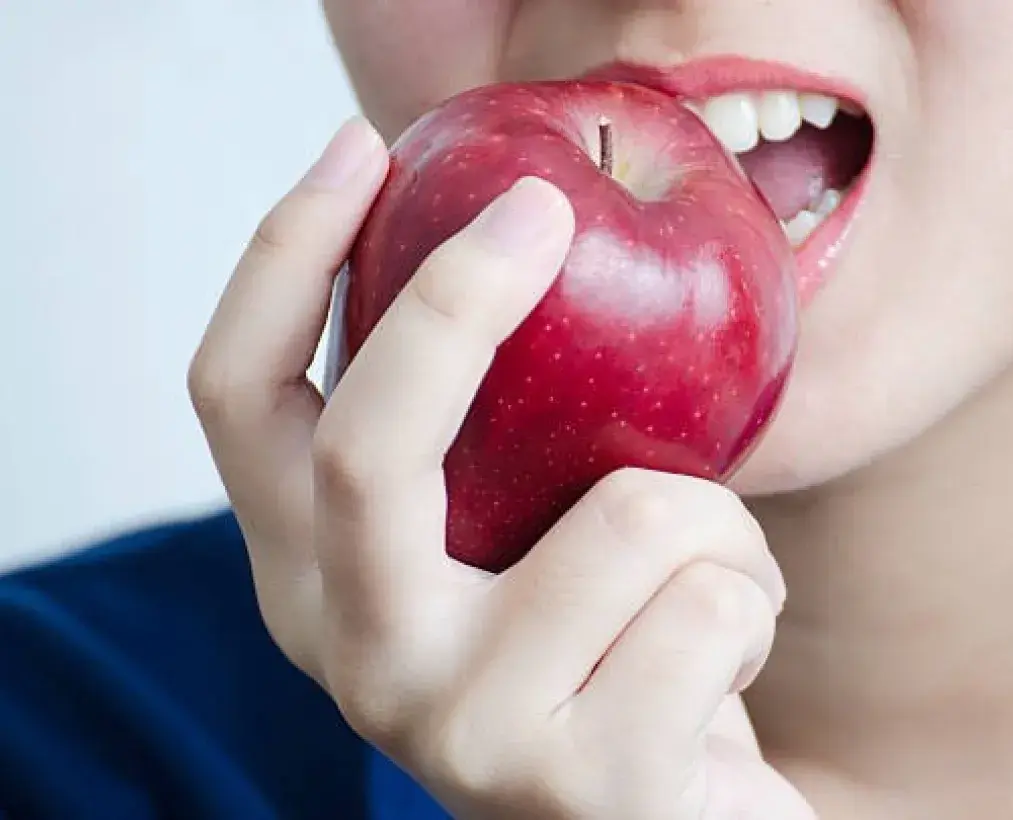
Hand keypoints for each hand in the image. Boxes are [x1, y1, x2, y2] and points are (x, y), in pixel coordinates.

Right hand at [189, 117, 816, 819]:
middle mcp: (355, 653)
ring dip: (717, 520)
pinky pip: (718, 599)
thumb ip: (485, 432)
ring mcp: (460, 728)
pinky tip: (723, 659)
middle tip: (543, 207)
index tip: (365, 148)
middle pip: (367, 442)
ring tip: (705, 584)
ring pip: (635, 511)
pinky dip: (755, 598)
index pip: (237, 398)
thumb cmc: (603, 647)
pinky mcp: (584, 781)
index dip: (283, 256)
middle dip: (457, 299)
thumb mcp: (514, 534)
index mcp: (320, 576)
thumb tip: (513, 227)